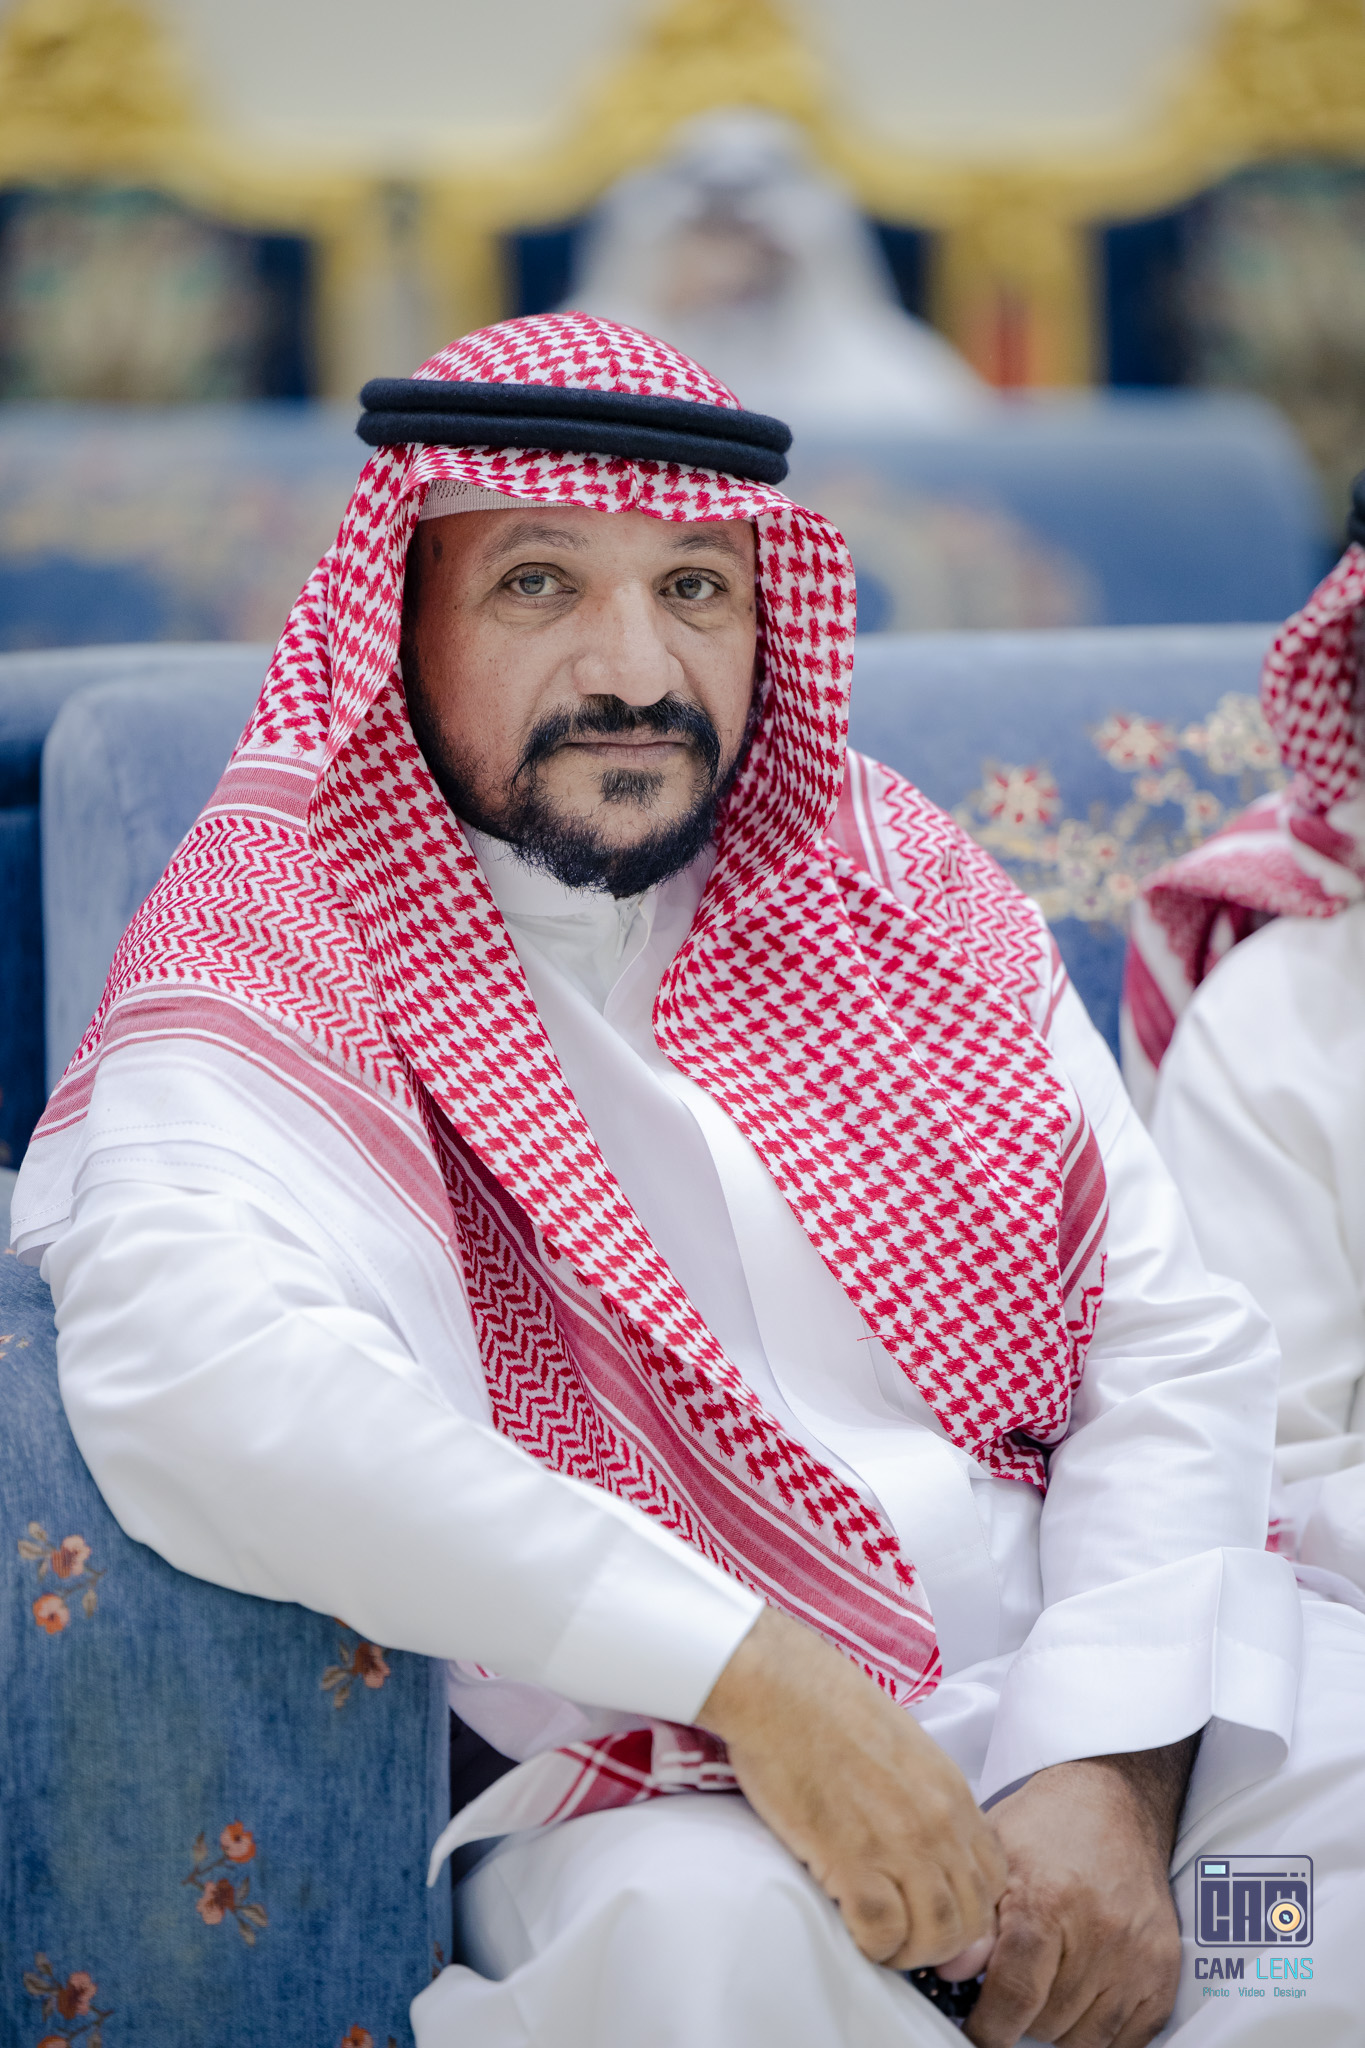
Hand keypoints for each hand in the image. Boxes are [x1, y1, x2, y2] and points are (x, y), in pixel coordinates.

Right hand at [697, 1606, 1006, 1969]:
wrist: (781, 1685)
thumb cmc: (828, 1706)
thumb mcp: (903, 1746)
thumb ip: (925, 1796)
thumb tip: (923, 1843)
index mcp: (952, 1792)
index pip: (994, 1880)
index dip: (969, 1910)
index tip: (935, 1915)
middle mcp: (938, 1822)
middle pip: (973, 1919)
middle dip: (943, 1944)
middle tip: (905, 1937)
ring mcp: (900, 1842)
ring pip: (936, 1937)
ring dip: (908, 1951)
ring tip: (878, 1939)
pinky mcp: (853, 1858)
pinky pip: (883, 1933)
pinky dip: (871, 1945)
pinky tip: (849, 1926)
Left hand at [963, 1740, 1197, 2047]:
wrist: (1115, 1801)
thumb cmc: (1046, 1827)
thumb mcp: (993, 1855)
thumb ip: (975, 1919)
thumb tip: (951, 1972)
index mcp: (1047, 1901)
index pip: (1015, 1996)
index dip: (988, 2025)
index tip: (977, 2026)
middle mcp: (1100, 1932)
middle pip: (1047, 2022)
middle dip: (1021, 2015)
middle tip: (1013, 1985)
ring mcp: (1138, 1956)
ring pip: (1086, 2039)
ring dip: (1059, 2025)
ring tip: (1046, 1985)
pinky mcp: (1164, 1970)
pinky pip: (1129, 2039)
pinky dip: (1099, 2031)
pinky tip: (1081, 1997)